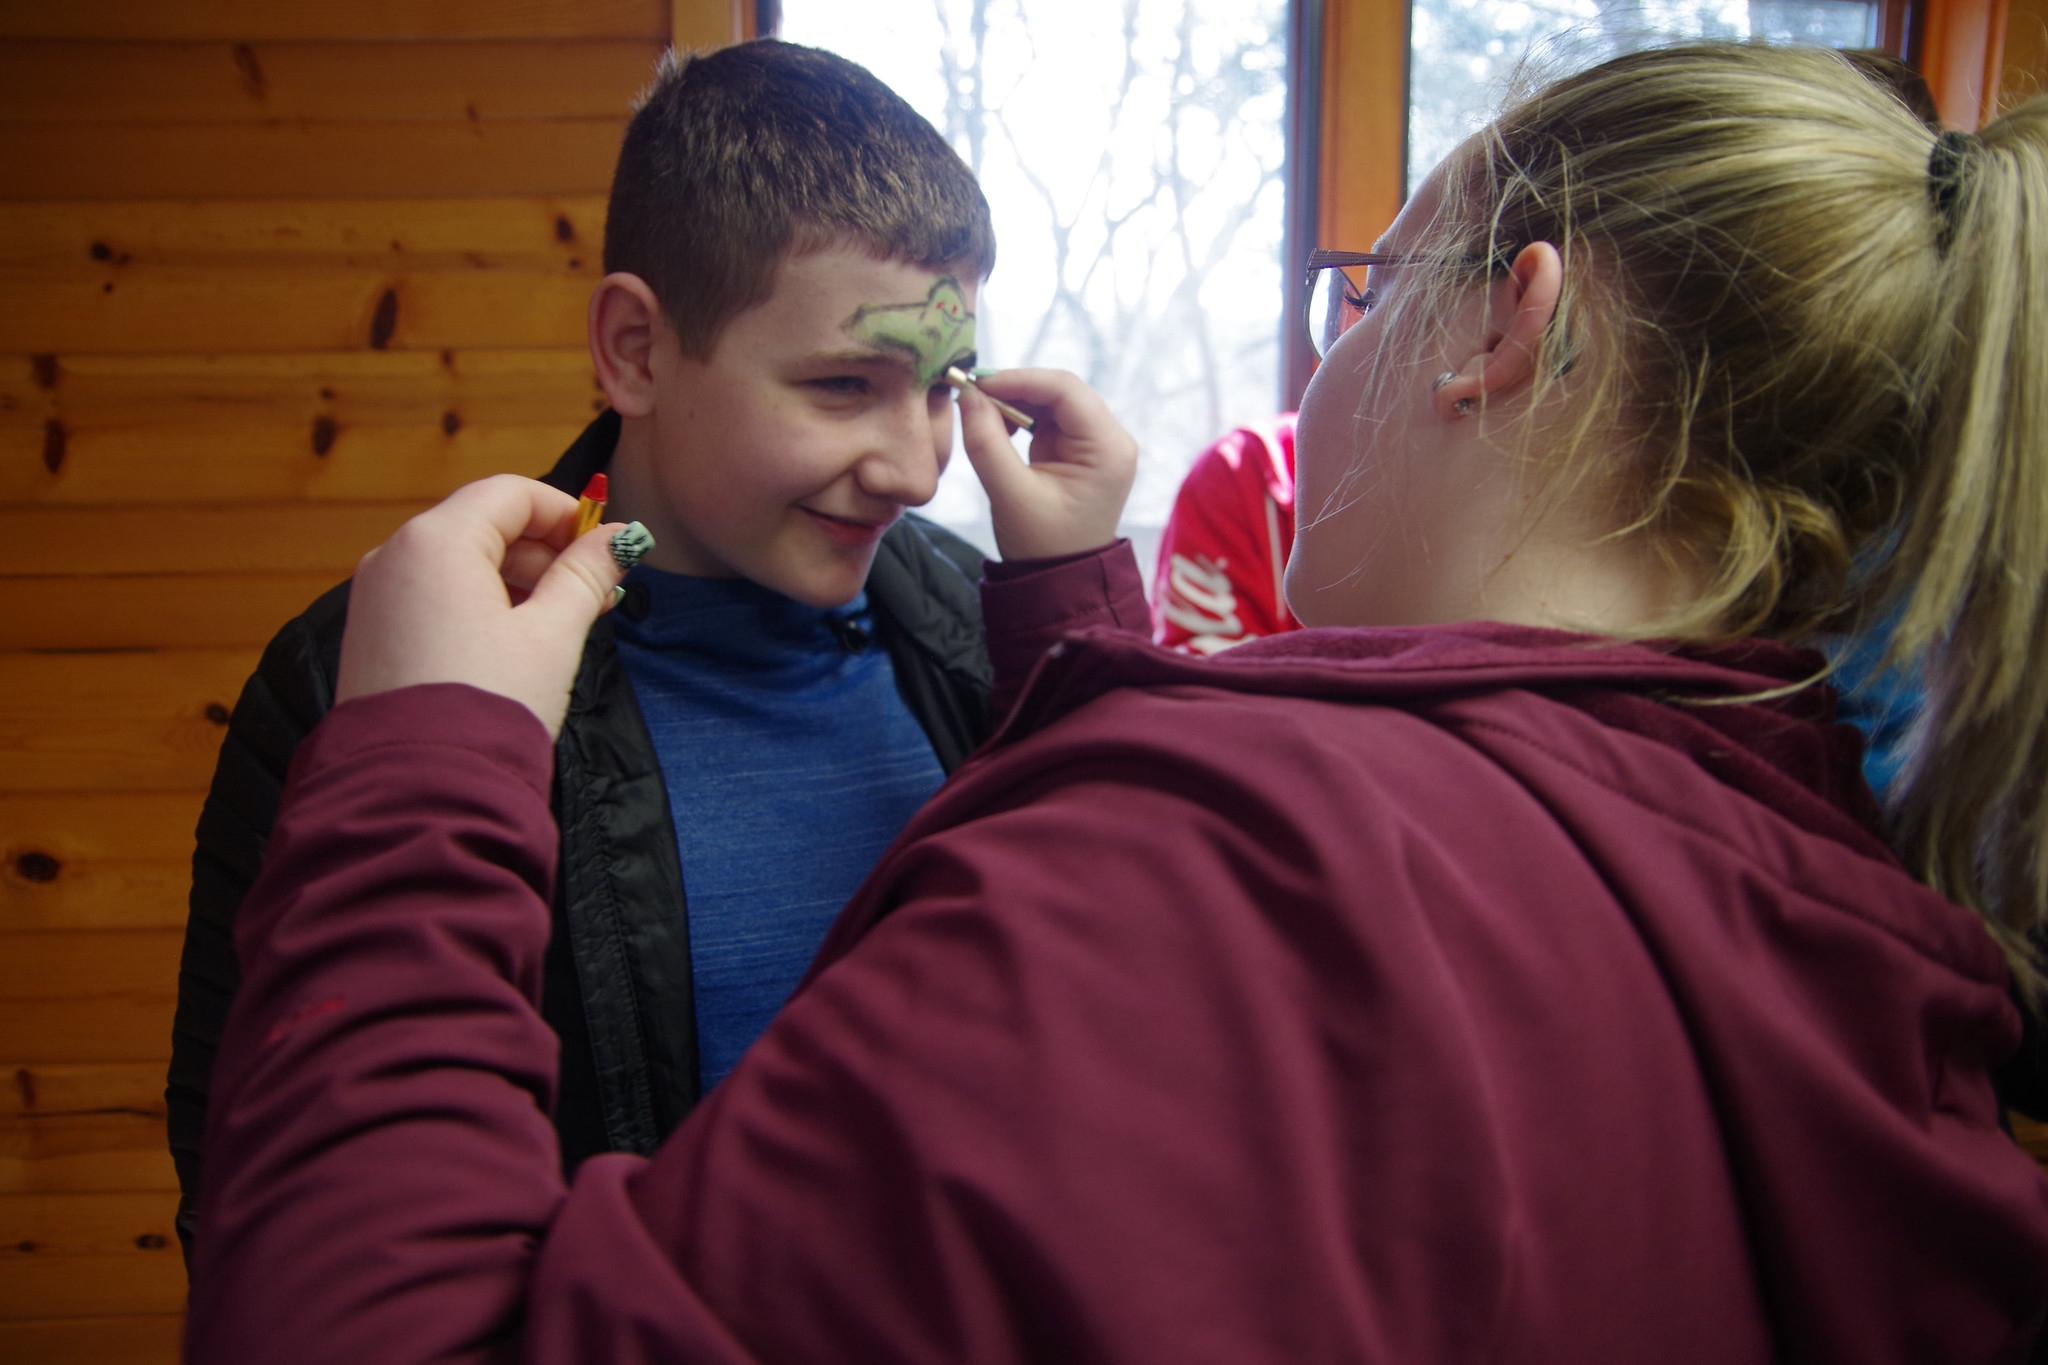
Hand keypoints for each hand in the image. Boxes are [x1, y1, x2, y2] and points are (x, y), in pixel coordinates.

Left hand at [336, 474, 632, 738]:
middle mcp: (393, 557)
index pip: (510, 494)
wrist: (419, 792)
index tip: (603, 547)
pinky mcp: (371, 636)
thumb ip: (587, 575)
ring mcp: (375, 598)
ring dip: (514, 580)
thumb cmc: (488, 706)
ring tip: (561, 625)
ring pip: (457, 563)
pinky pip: (432, 597)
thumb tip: (621, 538)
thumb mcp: (553, 635)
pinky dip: (477, 605)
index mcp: (435, 542)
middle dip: (544, 552)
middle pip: (481, 525)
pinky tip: (513, 645)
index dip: (565, 512)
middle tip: (595, 593)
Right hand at [957, 368, 1137, 560]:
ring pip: (1053, 400)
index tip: (977, 383)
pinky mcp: (1080, 450)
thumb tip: (968, 394)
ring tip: (983, 418)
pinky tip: (1000, 431)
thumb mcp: (1010, 494)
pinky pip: (1049, 418)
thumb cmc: (1042, 547)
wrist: (1060, 580)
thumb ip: (987, 441)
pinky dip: (1021, 417)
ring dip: (1016, 402)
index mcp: (1108, 449)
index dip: (1019, 379)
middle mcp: (1112, 440)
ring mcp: (1098, 444)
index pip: (1066, 390)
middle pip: (1062, 390)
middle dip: (1015, 388)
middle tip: (972, 395)